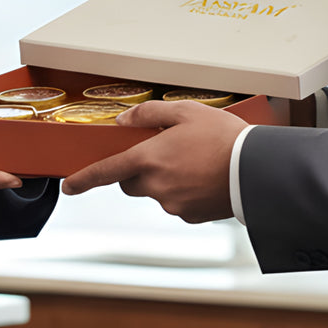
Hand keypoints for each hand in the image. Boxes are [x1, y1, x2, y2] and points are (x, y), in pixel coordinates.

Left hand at [61, 99, 244, 222]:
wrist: (257, 169)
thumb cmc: (224, 137)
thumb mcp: (186, 112)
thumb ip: (149, 115)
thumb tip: (125, 122)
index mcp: (149, 159)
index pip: (105, 171)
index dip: (83, 179)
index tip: (70, 185)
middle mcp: (156, 186)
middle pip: (130, 183)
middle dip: (138, 170)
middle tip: (164, 153)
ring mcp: (173, 204)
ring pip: (156, 192)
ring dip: (165, 180)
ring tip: (196, 162)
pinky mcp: (190, 216)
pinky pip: (177, 202)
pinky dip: (184, 191)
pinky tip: (204, 177)